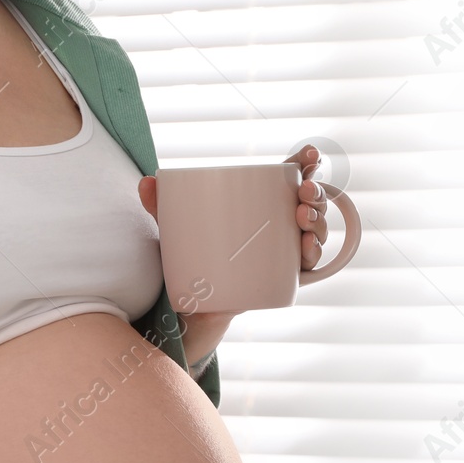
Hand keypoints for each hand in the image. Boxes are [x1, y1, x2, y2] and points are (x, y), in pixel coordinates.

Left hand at [138, 144, 331, 274]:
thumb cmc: (192, 259)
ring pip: (315, 231)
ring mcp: (285, 253)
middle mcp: (279, 227)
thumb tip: (145, 183)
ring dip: (318, 220)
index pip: (290, 178)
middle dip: (315, 192)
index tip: (309, 154)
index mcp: (261, 206)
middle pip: (309, 202)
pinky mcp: (283, 280)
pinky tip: (308, 247)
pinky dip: (313, 254)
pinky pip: (308, 267)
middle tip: (303, 191)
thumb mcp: (177, 229)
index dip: (304, 163)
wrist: (193, 307)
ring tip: (302, 216)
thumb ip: (161, 206)